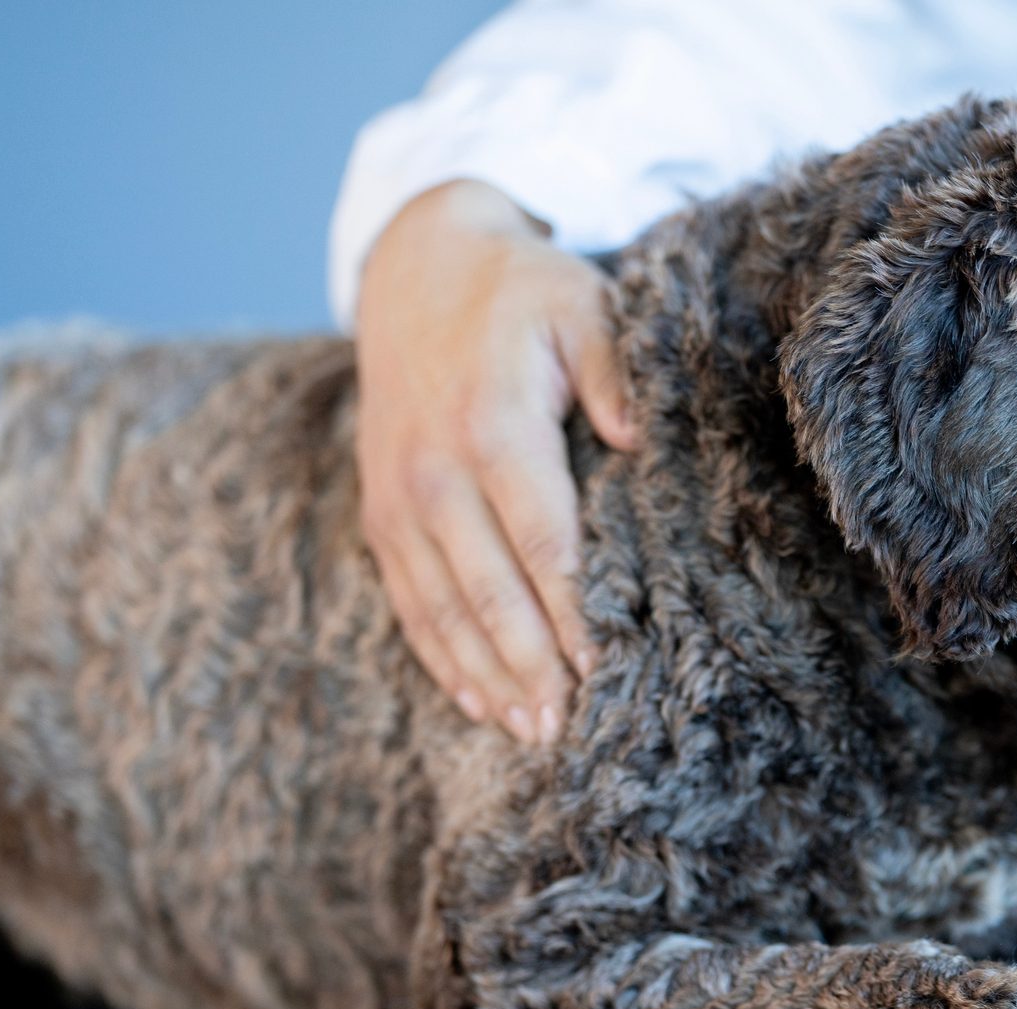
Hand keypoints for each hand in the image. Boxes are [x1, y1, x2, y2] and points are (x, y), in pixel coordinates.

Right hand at [354, 179, 639, 741]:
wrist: (413, 269)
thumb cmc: (518, 295)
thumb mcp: (578, 304)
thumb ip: (612, 368)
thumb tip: (636, 437)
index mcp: (490, 424)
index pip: (540, 537)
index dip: (571, 607)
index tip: (603, 665)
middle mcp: (433, 470)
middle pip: (488, 588)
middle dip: (529, 663)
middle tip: (567, 728)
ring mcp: (397, 497)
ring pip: (443, 607)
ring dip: (486, 674)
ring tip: (530, 731)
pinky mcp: (379, 513)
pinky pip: (409, 599)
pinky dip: (441, 655)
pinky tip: (477, 699)